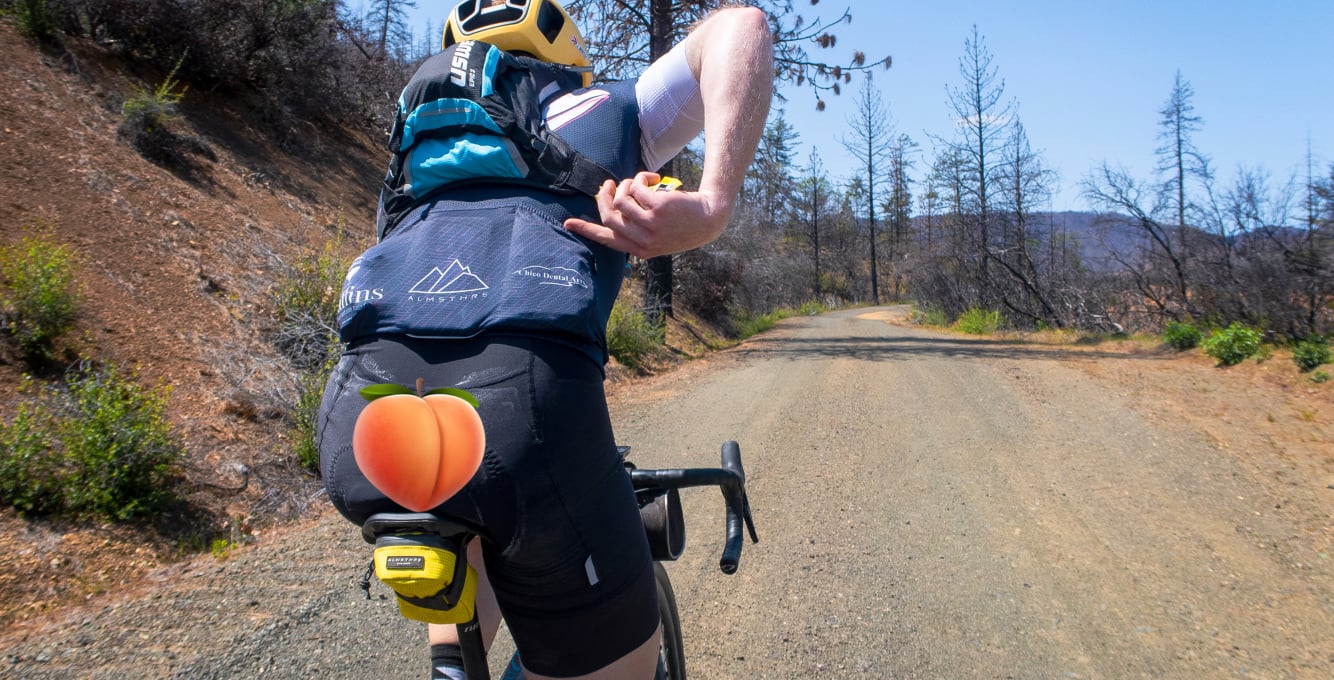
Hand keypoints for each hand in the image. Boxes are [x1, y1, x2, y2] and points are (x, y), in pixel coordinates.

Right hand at [564, 172, 731, 258]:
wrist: (709, 219)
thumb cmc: (683, 225)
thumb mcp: (658, 234)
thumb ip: (636, 226)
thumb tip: (614, 205)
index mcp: (639, 249)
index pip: (607, 240)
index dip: (586, 230)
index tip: (568, 224)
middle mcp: (642, 240)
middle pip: (609, 216)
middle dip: (604, 197)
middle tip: (609, 184)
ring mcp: (649, 225)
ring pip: (621, 200)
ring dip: (626, 185)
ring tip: (639, 181)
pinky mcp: (657, 208)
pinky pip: (637, 188)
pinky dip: (642, 178)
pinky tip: (654, 178)